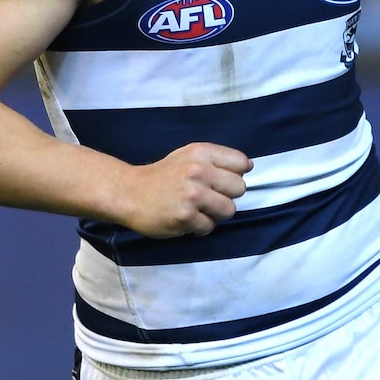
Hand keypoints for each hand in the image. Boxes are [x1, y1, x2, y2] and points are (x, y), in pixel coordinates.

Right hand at [125, 142, 252, 237]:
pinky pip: (210, 226)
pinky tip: (186, 219)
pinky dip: (200, 227)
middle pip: (239, 188)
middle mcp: (198, 170)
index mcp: (201, 152)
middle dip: (227, 195)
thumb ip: (216, 159)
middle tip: (208, 197)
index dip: (235, 174)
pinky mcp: (185, 216)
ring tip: (198, 209)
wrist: (130, 193)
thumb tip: (249, 166)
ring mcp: (192, 194)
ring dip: (215, 213)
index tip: (221, 180)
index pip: (241, 162)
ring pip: (229, 209)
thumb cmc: (163, 175)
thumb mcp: (188, 155)